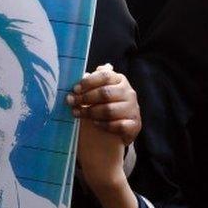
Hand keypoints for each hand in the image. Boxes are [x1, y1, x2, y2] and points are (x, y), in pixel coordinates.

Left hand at [66, 64, 140, 207]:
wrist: (109, 141)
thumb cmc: (100, 110)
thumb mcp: (96, 94)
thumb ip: (94, 80)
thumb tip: (96, 66)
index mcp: (120, 80)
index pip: (105, 76)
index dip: (88, 82)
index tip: (75, 89)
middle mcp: (130, 93)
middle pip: (105, 93)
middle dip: (86, 98)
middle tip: (72, 103)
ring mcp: (134, 110)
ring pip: (109, 109)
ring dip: (91, 112)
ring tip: (78, 114)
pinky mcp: (135, 126)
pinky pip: (117, 125)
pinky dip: (103, 125)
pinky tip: (95, 125)